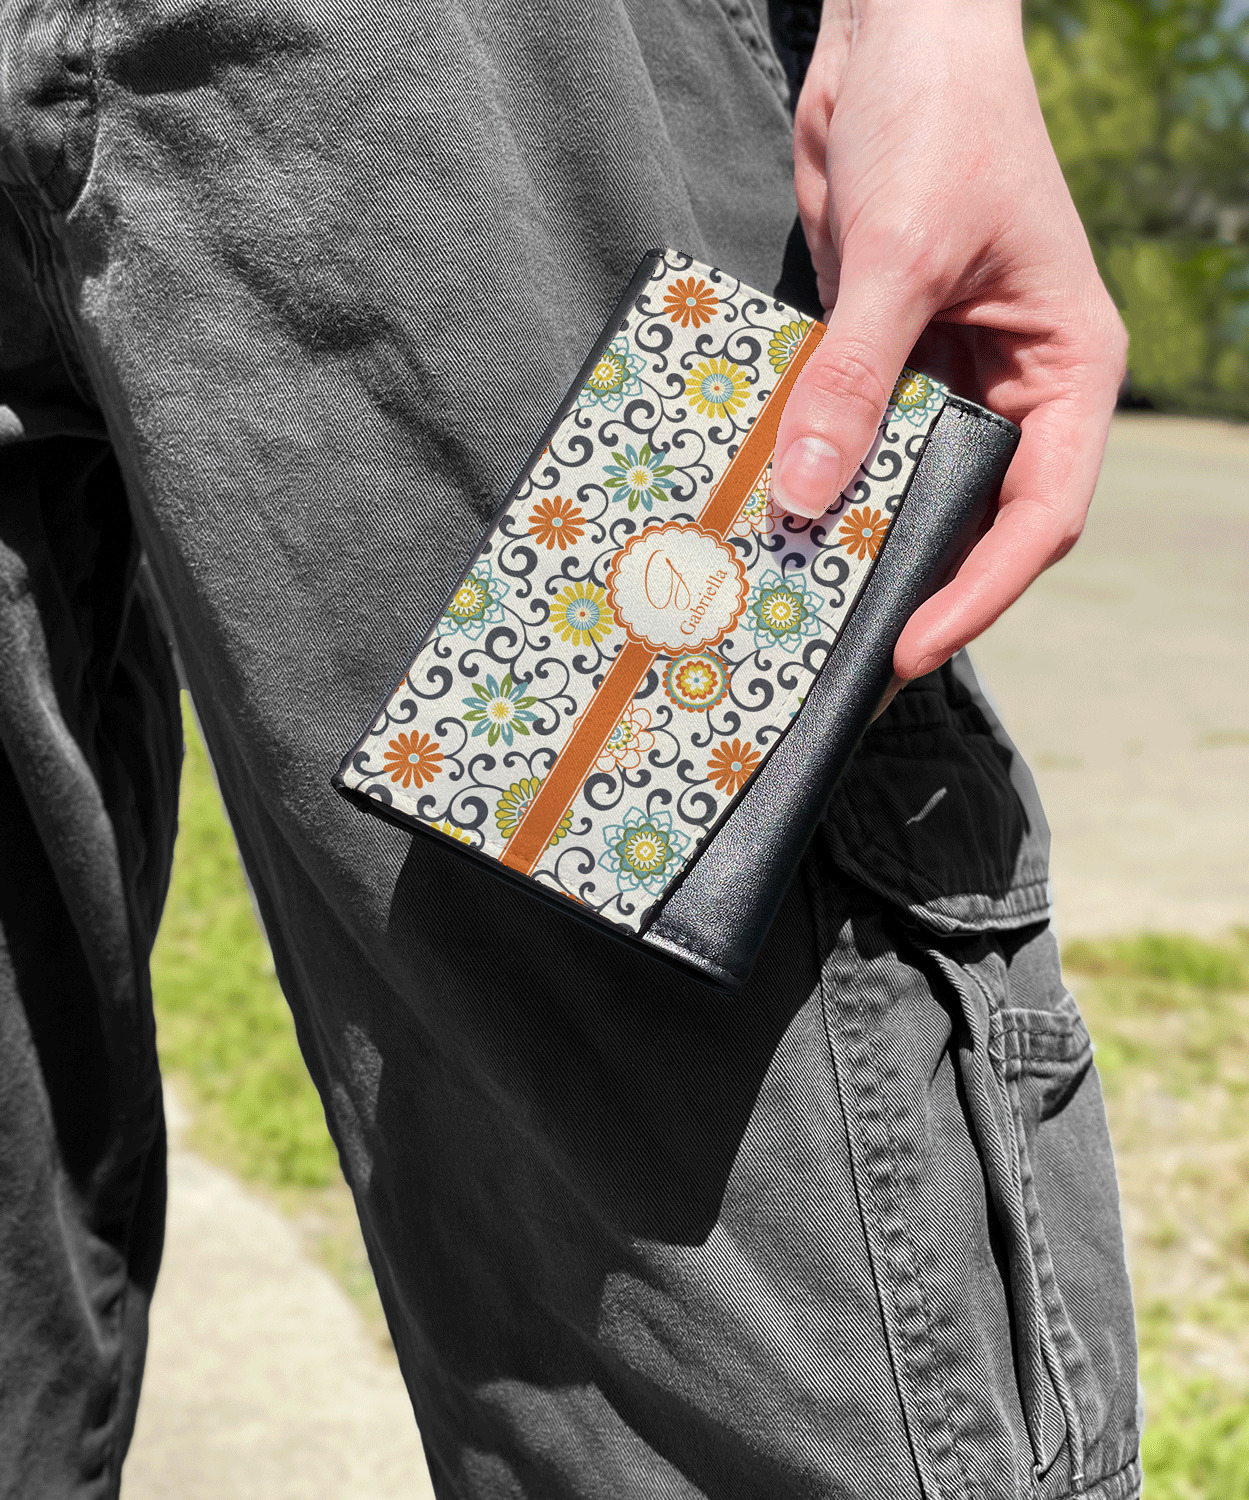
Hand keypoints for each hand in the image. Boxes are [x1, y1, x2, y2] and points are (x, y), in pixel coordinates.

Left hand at [771, 0, 1125, 680]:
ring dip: (857, 536)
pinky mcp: (881, 359)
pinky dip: (817, 475)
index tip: (911, 645)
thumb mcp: (902, 254)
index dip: (980, 592)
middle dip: (915, 580)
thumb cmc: (943, 119)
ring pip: (906, 486)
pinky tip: (770, 516)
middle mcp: (1012, 386)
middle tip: (843, 648)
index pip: (1039, 512)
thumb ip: (855, 376)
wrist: (896, 33)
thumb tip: (803, 493)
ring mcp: (943, 376)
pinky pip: (852, 437)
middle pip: (972, 515)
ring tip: (798, 602)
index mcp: (1064, 370)